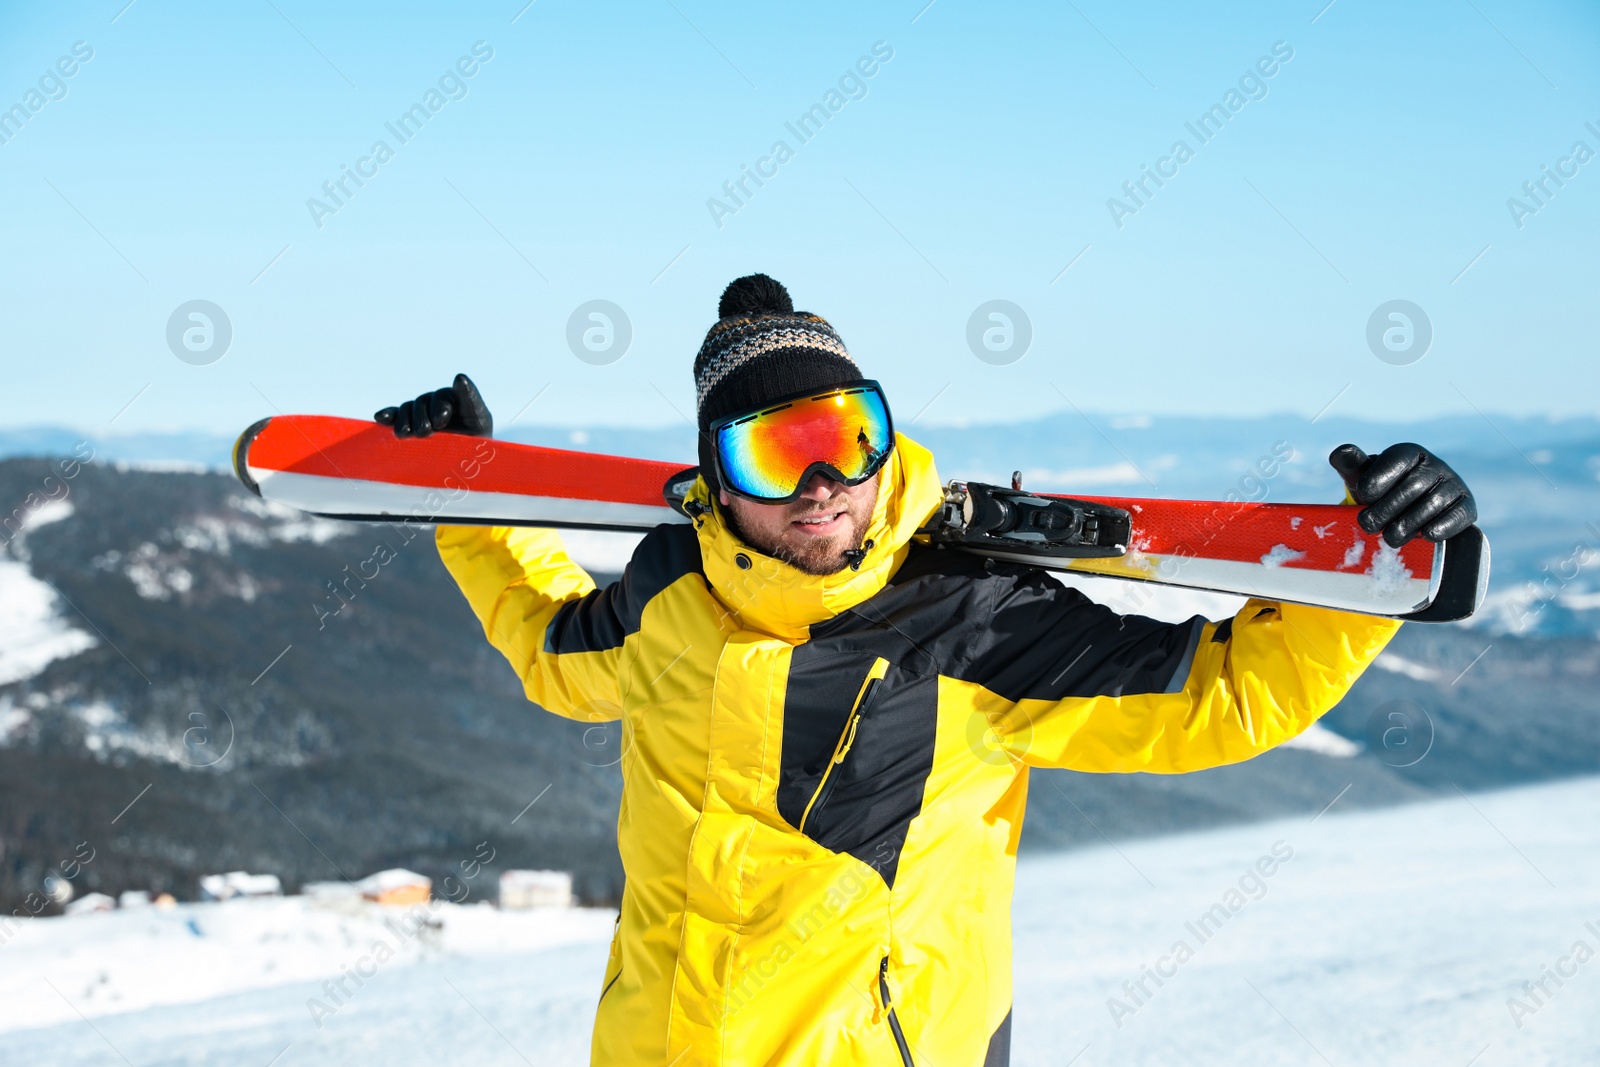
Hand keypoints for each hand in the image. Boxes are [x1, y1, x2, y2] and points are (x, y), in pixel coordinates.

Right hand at [375, 374, 493, 438]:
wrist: (462, 465)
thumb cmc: (477, 445)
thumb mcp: (479, 425)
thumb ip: (471, 402)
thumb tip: (459, 377)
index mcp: (460, 401)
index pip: (450, 396)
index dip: (444, 403)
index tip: (446, 408)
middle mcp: (440, 403)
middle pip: (425, 401)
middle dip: (423, 417)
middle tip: (426, 433)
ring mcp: (423, 412)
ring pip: (409, 408)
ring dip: (405, 420)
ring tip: (406, 435)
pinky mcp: (409, 422)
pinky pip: (396, 414)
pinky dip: (389, 415)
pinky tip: (381, 417)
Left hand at [1329, 443, 1476, 546]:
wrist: (1406, 512)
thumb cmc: (1380, 492)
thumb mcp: (1363, 477)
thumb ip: (1351, 465)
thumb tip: (1340, 452)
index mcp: (1409, 454)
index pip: (1397, 460)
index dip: (1378, 478)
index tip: (1363, 495)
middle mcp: (1434, 466)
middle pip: (1413, 486)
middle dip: (1387, 509)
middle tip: (1368, 525)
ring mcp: (1453, 485)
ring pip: (1433, 504)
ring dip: (1409, 524)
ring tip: (1390, 538)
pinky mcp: (1465, 507)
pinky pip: (1458, 515)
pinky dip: (1443, 526)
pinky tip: (1427, 535)